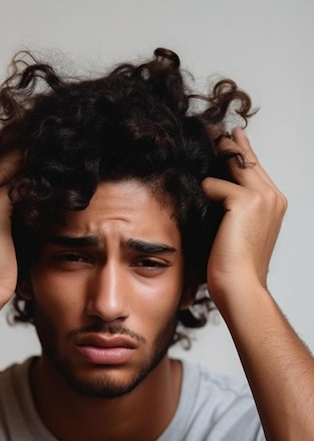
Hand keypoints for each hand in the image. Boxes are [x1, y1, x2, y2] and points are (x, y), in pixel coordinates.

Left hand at [202, 128, 286, 309]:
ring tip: (194, 147)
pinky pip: (214, 185)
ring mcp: (262, 197)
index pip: (254, 169)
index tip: (226, 135)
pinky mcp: (245, 201)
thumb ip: (229, 207)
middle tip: (206, 127)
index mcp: (274, 204)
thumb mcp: (233, 231)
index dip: (239, 151)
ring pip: (231, 166)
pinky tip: (192, 201)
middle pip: (245, 160)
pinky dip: (201, 193)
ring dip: (210, 159)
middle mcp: (273, 197)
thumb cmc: (232, 267)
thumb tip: (207, 186)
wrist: (240, 286)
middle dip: (225, 143)